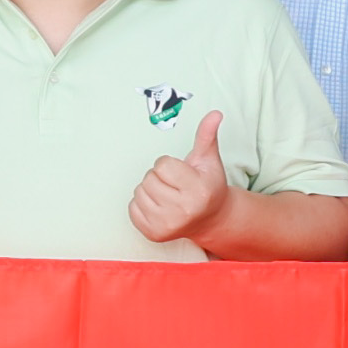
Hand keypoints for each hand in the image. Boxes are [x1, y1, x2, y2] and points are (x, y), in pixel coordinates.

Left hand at [130, 108, 233, 243]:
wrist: (210, 219)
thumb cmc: (208, 185)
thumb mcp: (209, 160)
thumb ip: (207, 135)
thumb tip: (215, 113)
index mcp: (197, 191)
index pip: (162, 165)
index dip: (170, 165)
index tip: (182, 173)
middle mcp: (183, 211)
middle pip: (149, 178)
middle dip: (159, 177)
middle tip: (175, 185)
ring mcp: (167, 225)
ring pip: (139, 192)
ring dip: (150, 189)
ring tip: (168, 195)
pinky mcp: (154, 234)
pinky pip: (132, 207)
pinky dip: (142, 204)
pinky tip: (159, 206)